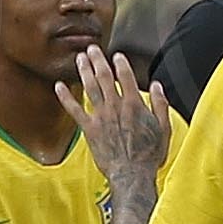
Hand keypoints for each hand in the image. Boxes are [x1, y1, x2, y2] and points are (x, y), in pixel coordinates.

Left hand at [55, 47, 171, 191]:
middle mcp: (115, 106)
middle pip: (104, 77)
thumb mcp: (164, 128)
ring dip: (84, 71)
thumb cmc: (149, 154)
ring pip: (89, 87)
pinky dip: (65, 97)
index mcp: (134, 104)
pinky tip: (58, 86)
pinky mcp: (88, 129)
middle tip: (92, 49)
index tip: (117, 55)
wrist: (131, 174)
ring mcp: (100, 116)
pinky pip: (74, 110)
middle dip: (98, 60)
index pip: (126, 77)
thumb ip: (160, 104)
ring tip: (79, 59)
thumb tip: (157, 86)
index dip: (121, 64)